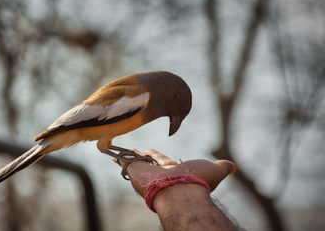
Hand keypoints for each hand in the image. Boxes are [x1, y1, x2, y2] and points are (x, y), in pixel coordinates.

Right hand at [115, 149, 235, 195]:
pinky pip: (123, 162)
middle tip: (138, 150)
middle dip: (143, 157)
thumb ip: (222, 167)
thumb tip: (232, 167)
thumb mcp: (214, 170)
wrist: (179, 192)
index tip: (151, 151)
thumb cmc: (197, 181)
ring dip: (128, 157)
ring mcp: (145, 173)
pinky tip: (110, 153)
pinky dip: (116, 157)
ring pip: (134, 162)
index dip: (158, 156)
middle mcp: (157, 173)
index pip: (163, 161)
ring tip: (121, 151)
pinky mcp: (134, 172)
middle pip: (148, 162)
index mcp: (173, 171)